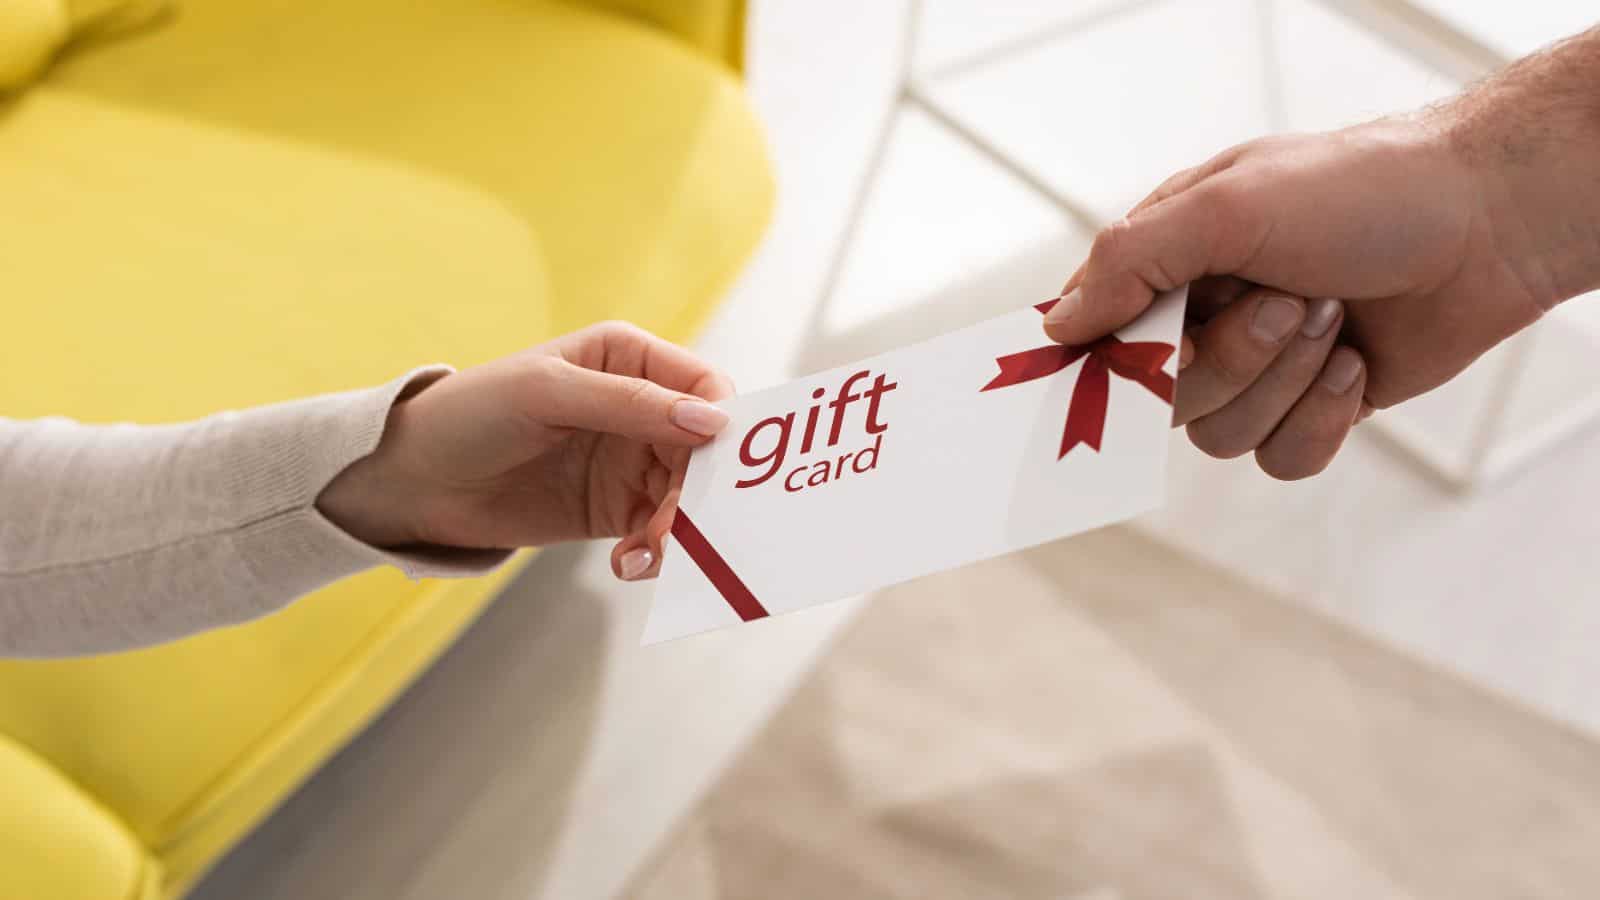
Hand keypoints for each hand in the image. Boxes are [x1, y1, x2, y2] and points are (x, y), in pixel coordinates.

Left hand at [317, 322, 733, 580]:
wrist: (412, 480)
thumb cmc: (471, 414)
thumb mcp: (547, 394)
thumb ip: (629, 403)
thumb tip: (711, 421)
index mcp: (628, 357)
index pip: (704, 387)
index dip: (724, 424)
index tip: (717, 468)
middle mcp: (640, 406)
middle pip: (705, 449)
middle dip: (700, 491)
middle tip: (678, 528)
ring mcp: (630, 460)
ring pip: (688, 496)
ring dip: (681, 529)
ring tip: (648, 553)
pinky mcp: (616, 509)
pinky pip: (660, 531)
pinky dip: (657, 551)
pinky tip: (629, 563)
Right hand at [1041, 100, 1599, 477]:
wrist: (1485, 222)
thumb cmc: (1358, 190)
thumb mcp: (1228, 203)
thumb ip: (1132, 261)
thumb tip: (1057, 326)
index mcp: (1168, 262)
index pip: (1092, 333)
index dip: (1097, 361)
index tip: (1118, 368)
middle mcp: (1203, 319)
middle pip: (1159, 401)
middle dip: (1230, 360)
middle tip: (1287, 304)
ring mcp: (1257, 369)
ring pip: (1219, 437)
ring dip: (1284, 382)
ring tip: (1334, 317)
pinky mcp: (1311, 408)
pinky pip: (1281, 460)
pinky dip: (1321, 418)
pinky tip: (1355, 365)